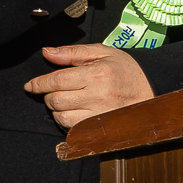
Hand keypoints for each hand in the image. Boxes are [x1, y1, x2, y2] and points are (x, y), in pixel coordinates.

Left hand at [25, 44, 153, 131]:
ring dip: (57, 110)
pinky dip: (67, 121)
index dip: (39, 83)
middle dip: (49, 96)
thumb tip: (46, 52)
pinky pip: (73, 130)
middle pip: (56, 100)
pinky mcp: (101, 129)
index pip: (57, 80)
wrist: (151, 92)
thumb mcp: (102, 52)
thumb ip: (72, 52)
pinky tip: (74, 112)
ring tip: (66, 101)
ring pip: (62, 117)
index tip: (31, 85)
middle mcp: (98, 96)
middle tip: (55, 90)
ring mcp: (100, 115)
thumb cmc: (125, 70)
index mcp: (97, 74)